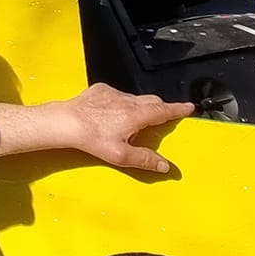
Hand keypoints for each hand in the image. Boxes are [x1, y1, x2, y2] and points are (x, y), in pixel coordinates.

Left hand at [56, 83, 193, 174]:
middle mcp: (127, 100)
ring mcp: (113, 93)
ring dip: (140, 107)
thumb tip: (164, 166)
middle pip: (152, 101)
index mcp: (136, 115)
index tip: (189, 107)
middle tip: (166, 115)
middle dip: (162, 107)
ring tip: (134, 122)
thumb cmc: (91, 138)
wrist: (66, 122)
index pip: (164, 110)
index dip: (178, 109)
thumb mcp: (121, 156)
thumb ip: (145, 160)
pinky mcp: (100, 90)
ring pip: (135, 98)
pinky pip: (118, 94)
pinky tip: (113, 115)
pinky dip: (122, 103)